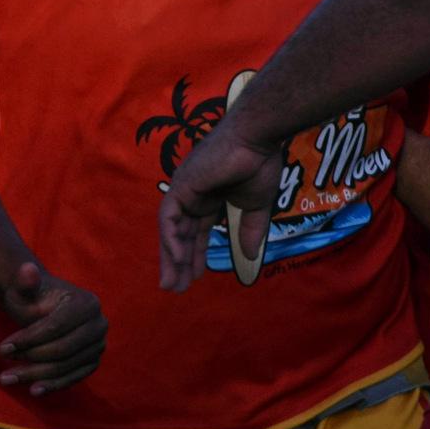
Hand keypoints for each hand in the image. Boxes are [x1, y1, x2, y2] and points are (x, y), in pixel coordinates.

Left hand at [0, 262, 104, 394]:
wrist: (42, 308)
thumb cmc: (30, 296)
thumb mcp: (23, 288)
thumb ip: (24, 280)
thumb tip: (27, 268)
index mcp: (87, 303)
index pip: (55, 327)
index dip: (28, 340)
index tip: (2, 348)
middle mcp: (99, 325)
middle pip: (61, 349)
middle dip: (30, 358)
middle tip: (3, 361)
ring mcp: (98, 345)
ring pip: (65, 366)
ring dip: (35, 376)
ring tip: (7, 378)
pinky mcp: (92, 362)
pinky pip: (73, 377)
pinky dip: (53, 385)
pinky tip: (33, 389)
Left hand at [158, 120, 287, 291]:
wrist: (258, 139)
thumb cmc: (259, 165)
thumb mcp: (256, 207)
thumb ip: (249, 231)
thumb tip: (249, 257)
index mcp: (209, 198)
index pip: (197, 232)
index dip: (195, 255)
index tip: (195, 278)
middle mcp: (192, 195)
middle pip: (181, 234)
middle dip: (179, 262)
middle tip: (175, 288)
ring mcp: (184, 189)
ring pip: (171, 229)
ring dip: (171, 257)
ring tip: (172, 283)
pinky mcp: (181, 185)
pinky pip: (170, 218)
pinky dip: (171, 239)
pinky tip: (177, 259)